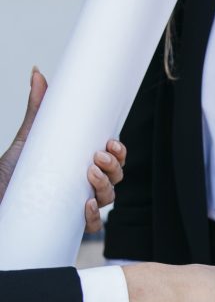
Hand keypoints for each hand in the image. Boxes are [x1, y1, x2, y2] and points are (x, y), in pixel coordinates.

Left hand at [0, 67, 125, 231]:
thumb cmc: (10, 177)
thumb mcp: (25, 141)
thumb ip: (37, 111)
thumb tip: (38, 74)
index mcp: (79, 166)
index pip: (110, 159)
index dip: (118, 152)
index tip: (111, 143)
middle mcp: (82, 187)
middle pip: (114, 179)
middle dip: (113, 167)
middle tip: (98, 158)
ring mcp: (78, 208)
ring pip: (108, 199)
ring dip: (105, 187)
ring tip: (89, 175)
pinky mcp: (69, 227)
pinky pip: (92, 225)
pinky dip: (92, 217)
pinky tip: (86, 206)